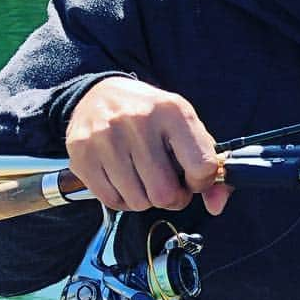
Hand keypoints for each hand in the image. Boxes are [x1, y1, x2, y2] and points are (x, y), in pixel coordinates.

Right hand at [66, 77, 230, 214]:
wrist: (102, 94)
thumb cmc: (154, 118)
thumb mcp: (187, 130)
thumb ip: (210, 168)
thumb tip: (217, 205)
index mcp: (173, 111)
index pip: (202, 167)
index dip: (201, 183)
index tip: (194, 178)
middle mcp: (138, 121)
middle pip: (165, 192)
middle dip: (174, 198)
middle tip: (170, 186)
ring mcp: (106, 138)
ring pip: (138, 201)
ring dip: (147, 199)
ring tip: (146, 179)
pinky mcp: (82, 154)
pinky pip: (111, 201)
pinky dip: (123, 200)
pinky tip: (126, 180)